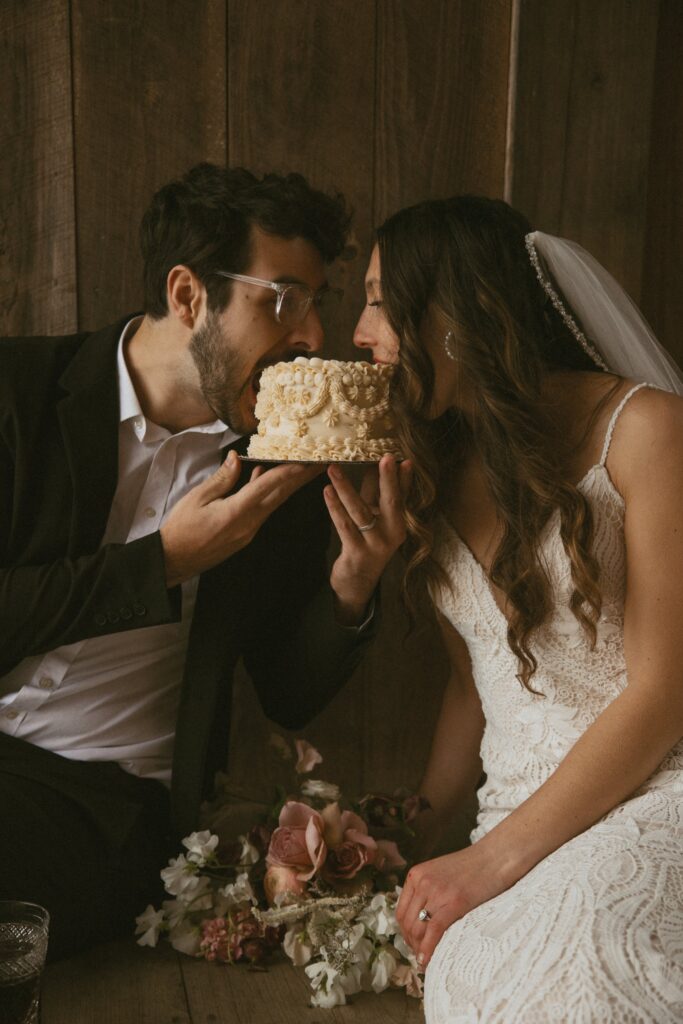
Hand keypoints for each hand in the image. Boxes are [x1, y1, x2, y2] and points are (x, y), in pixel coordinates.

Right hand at [160, 450, 320, 585]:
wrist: (174, 560)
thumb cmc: (181, 528)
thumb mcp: (197, 498)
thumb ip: (221, 479)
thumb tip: (236, 458)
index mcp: (237, 511)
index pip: (268, 487)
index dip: (288, 471)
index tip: (306, 460)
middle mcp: (249, 523)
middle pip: (280, 496)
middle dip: (300, 478)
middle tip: (320, 463)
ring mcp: (248, 531)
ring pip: (273, 503)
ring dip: (289, 486)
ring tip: (304, 470)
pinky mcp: (244, 535)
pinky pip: (261, 510)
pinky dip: (268, 494)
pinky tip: (267, 480)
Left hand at [324, 454, 412, 623]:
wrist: (358, 583)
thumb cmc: (367, 542)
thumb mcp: (375, 517)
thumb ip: (377, 492)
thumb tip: (376, 463)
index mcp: (399, 522)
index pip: (403, 495)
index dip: (403, 477)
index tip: (403, 458)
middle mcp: (393, 534)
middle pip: (391, 501)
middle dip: (388, 479)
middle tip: (385, 458)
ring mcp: (375, 545)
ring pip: (361, 512)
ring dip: (346, 488)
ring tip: (333, 469)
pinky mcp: (357, 553)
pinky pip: (344, 526)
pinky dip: (335, 507)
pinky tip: (327, 492)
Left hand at [396, 841, 509, 969]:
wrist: (496, 857)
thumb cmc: (472, 867)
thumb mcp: (440, 874)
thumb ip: (427, 891)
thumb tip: (421, 921)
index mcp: (416, 875)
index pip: (401, 911)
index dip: (405, 933)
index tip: (413, 945)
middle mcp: (422, 882)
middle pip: (407, 922)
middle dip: (412, 944)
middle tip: (421, 957)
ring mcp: (437, 891)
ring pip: (418, 929)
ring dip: (419, 949)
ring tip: (427, 961)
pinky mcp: (454, 902)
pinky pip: (434, 930)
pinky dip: (428, 948)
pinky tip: (427, 961)